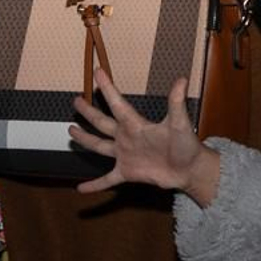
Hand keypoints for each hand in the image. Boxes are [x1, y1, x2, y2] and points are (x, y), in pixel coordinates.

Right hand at [70, 70, 220, 201]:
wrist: (189, 170)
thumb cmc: (186, 144)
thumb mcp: (179, 123)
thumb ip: (176, 102)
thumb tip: (182, 79)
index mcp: (136, 124)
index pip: (117, 104)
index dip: (107, 88)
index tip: (98, 71)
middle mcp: (127, 137)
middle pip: (102, 123)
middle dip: (89, 112)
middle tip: (76, 101)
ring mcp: (125, 155)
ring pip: (99, 146)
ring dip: (86, 139)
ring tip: (71, 131)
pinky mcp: (127, 173)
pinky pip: (107, 180)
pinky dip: (94, 185)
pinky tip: (80, 188)